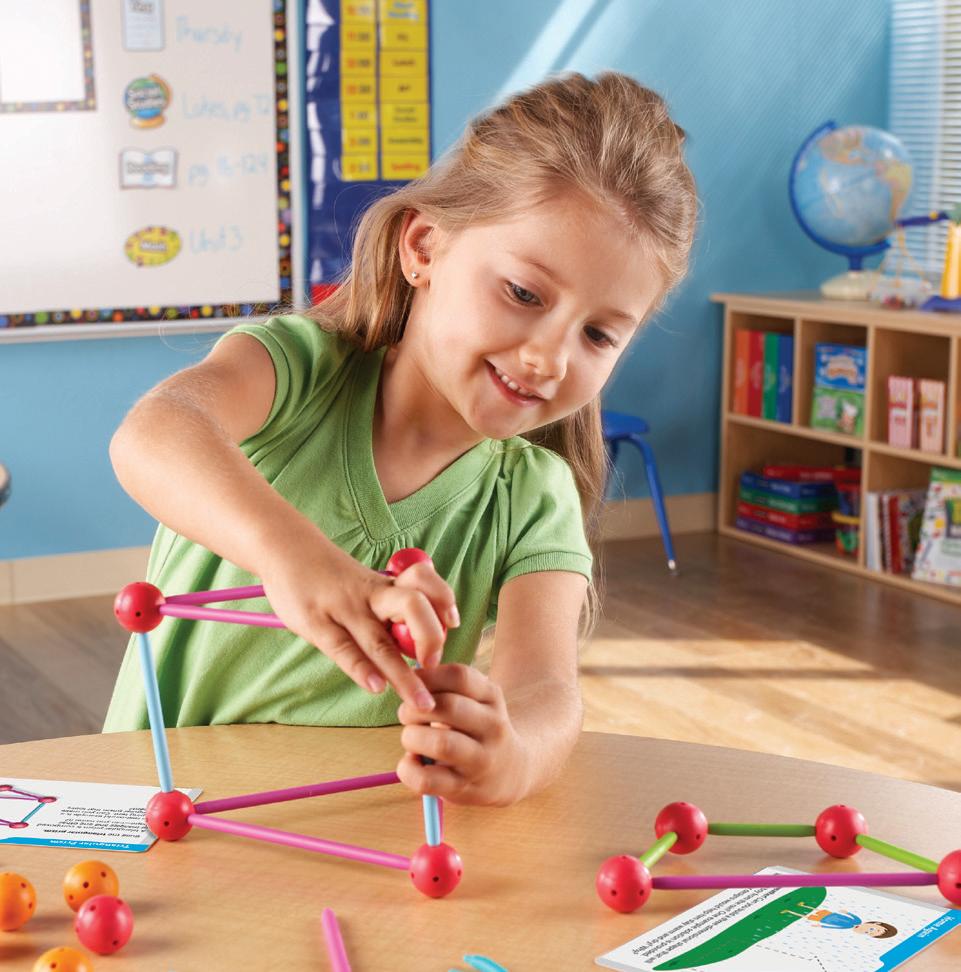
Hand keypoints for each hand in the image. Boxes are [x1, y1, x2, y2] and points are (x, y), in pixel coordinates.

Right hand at [259, 533, 458, 712]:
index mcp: (385, 584)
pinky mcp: (317, 623)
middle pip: (412, 606)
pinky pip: (343, 649)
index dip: (444, 600)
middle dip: (432, 638)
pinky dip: (361, 670)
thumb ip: (388, 607)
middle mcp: (370, 596)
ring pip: (380, 640)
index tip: (453, 623)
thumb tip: (416, 641)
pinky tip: (377, 687)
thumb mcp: (364, 583)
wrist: (287, 549)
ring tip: (421, 702)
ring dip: (404, 675)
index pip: (424, 583)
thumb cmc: (330, 574)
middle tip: (436, 665)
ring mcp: (344, 609)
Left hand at [396, 664, 528, 806]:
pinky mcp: (465, 788)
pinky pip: (428, 780)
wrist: (510, 771)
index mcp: (492, 696)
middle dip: (414, 709)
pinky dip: (408, 769)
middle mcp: (492, 726)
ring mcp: (481, 759)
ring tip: (411, 739)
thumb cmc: (477, 728)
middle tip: (405, 714)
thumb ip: (447, 685)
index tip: (412, 683)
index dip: (427, 677)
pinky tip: (411, 762)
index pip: (459, 676)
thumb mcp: (475, 699)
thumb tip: (408, 678)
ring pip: (441, 744)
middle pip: (448, 707)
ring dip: (412, 738)